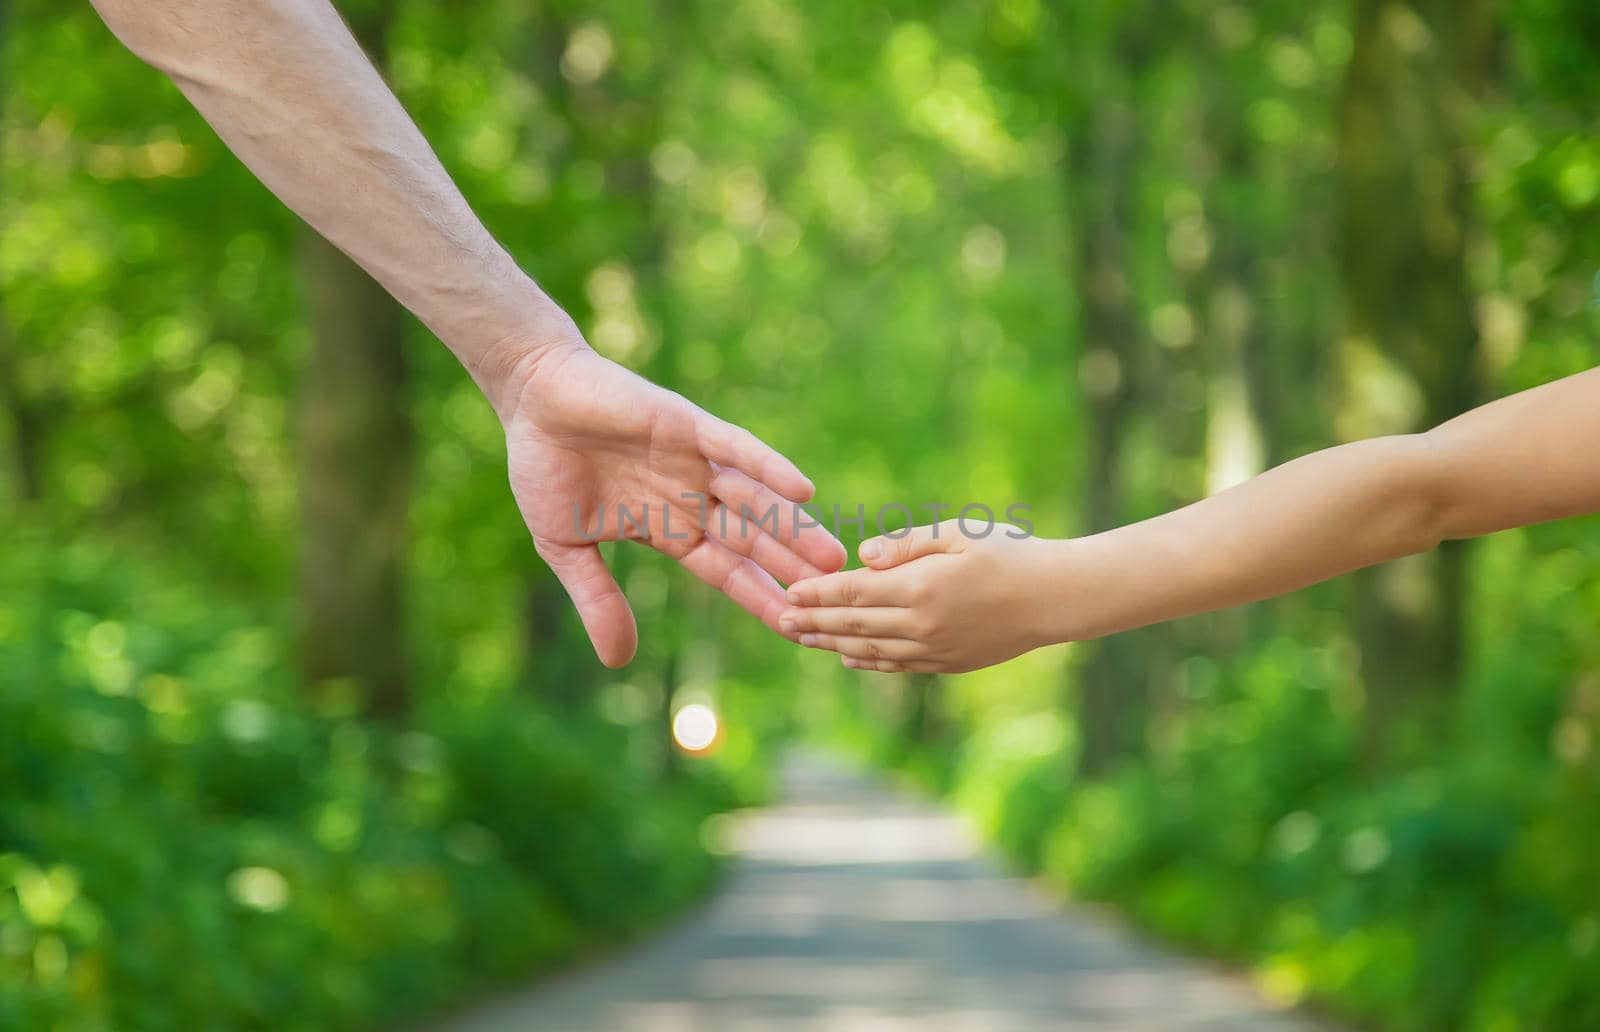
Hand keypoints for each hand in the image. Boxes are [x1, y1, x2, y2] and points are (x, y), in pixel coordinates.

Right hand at [492, 310, 845, 667]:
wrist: (531, 399)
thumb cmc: (545, 467)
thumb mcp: (567, 546)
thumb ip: (598, 598)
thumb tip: (617, 661)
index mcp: (667, 526)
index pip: (724, 569)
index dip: (757, 596)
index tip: (794, 627)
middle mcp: (690, 495)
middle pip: (751, 539)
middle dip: (789, 567)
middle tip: (834, 597)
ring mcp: (693, 459)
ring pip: (753, 499)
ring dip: (791, 526)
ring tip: (831, 556)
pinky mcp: (686, 423)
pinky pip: (735, 447)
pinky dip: (767, 466)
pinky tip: (802, 490)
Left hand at [780, 520, 1060, 673]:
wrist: (1058, 598)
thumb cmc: (1011, 553)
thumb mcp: (959, 533)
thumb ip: (907, 545)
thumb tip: (862, 556)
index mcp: (921, 587)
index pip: (853, 591)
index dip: (817, 593)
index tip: (788, 591)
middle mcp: (922, 624)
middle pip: (853, 624)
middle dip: (812, 622)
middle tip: (779, 620)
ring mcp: (935, 649)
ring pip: (870, 649)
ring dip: (831, 644)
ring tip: (803, 639)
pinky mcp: (949, 663)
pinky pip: (897, 665)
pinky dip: (867, 661)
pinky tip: (848, 657)